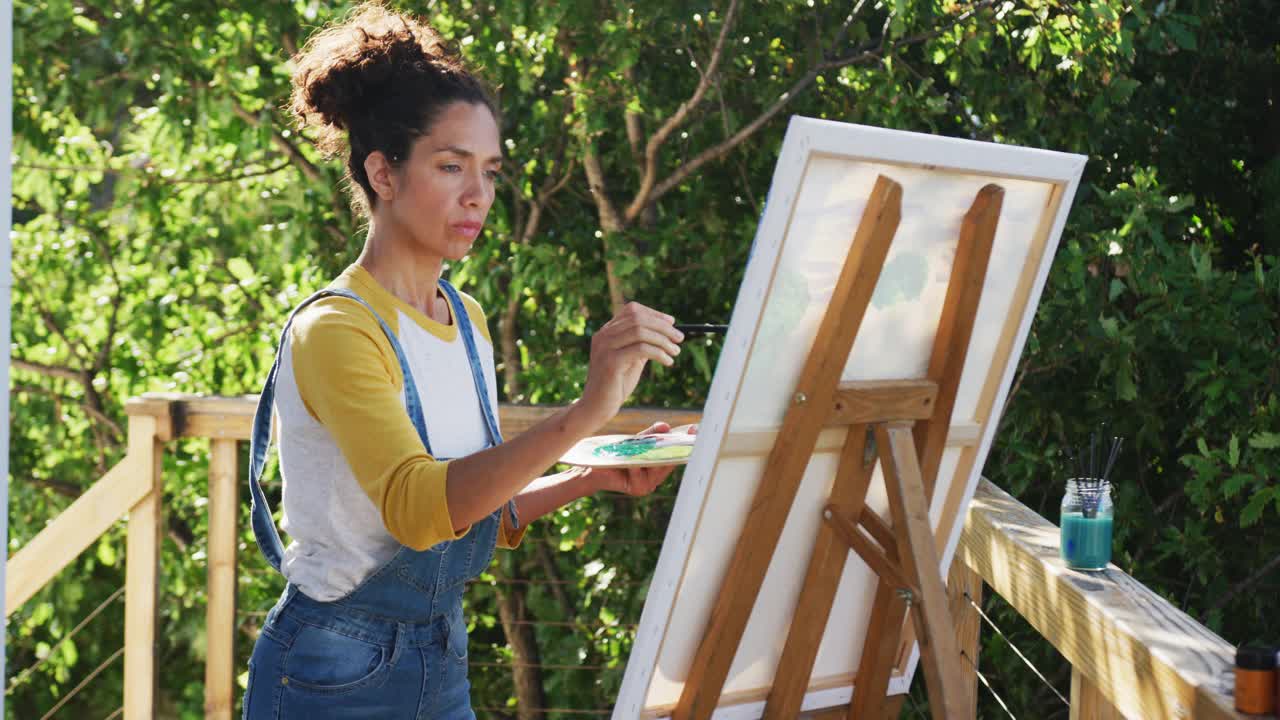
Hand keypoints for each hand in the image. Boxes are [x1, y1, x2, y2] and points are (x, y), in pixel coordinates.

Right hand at [577, 302, 683, 429]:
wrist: (597, 407)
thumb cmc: (616, 384)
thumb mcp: (631, 359)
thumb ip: (642, 344)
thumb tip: (666, 330)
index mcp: (606, 332)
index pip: (632, 310)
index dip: (654, 314)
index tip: (672, 322)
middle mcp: (603, 336)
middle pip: (638, 318)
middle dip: (663, 326)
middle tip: (680, 338)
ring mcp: (605, 347)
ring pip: (640, 331)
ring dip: (663, 340)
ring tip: (676, 351)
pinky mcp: (611, 362)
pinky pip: (640, 349)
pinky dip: (659, 353)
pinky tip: (668, 361)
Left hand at [587, 422, 696, 496]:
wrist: (596, 469)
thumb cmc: (617, 455)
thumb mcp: (636, 442)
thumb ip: (651, 436)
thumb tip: (666, 426)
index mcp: (659, 465)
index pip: (676, 453)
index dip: (687, 442)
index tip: (695, 430)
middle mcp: (657, 476)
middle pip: (669, 461)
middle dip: (673, 447)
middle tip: (676, 434)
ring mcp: (649, 484)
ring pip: (656, 468)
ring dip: (650, 457)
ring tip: (646, 447)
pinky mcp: (638, 489)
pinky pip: (640, 476)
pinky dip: (636, 468)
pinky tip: (632, 463)